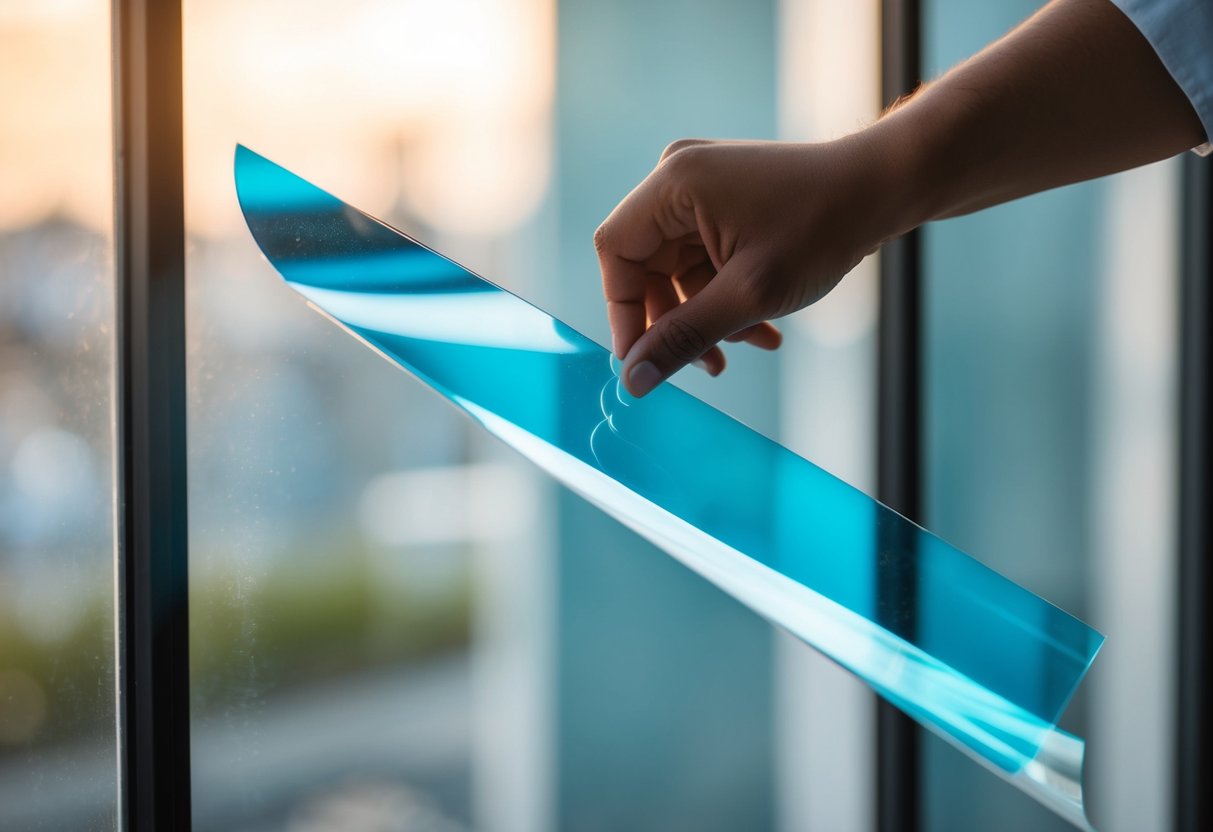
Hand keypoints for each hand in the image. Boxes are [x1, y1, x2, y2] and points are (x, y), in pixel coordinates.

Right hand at [594, 138, 895, 396]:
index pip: (617, 252)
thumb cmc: (822, 228)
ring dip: (709, 316)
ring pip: (680, 271)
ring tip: (751, 343)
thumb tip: (632, 380)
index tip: (644, 360)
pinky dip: (726, 296)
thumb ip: (684, 337)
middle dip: (678, 321)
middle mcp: (680, 178)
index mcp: (673, 184)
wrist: (884, 188)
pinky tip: (762, 327)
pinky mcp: (726, 202)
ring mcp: (704, 189)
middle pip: (648, 266)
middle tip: (710, 363)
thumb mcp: (749, 294)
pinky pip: (706, 260)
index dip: (624, 312)